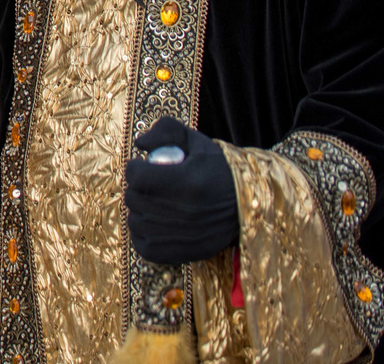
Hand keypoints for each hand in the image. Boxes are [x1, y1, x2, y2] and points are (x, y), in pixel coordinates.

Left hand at [123, 117, 239, 264]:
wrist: (248, 204)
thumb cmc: (218, 169)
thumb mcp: (196, 141)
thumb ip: (166, 130)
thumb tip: (139, 144)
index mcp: (189, 181)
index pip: (137, 176)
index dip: (135, 168)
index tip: (143, 167)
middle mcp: (187, 211)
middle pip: (134, 199)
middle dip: (136, 188)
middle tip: (148, 185)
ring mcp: (186, 235)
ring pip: (137, 223)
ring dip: (138, 211)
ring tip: (152, 203)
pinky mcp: (187, 253)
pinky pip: (146, 248)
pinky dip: (143, 236)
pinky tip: (154, 224)